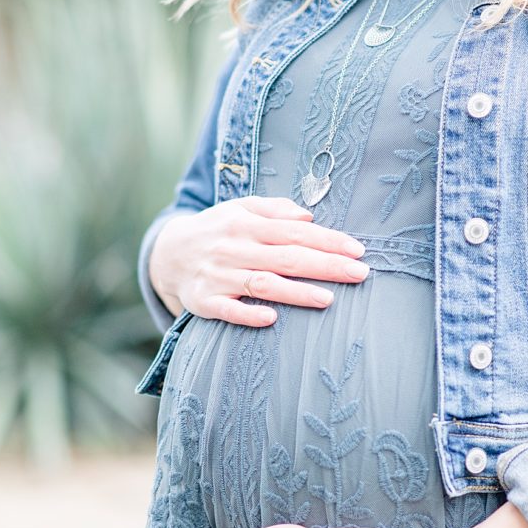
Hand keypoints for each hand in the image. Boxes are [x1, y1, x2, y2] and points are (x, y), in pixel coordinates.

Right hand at [149, 196, 368, 327]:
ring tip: (327, 299)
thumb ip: (274, 209)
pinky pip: (227, 309)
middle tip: (360, 274)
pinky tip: (271, 319)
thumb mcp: (240, 208)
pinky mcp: (203, 301)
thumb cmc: (217, 230)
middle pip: (285, 256)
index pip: (294, 231)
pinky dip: (247, 313)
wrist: (167, 253)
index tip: (358, 250)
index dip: (328, 240)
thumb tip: (308, 216)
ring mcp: (218, 275)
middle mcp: (233, 247)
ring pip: (261, 283)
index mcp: (246, 222)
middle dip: (325, 265)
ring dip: (295, 291)